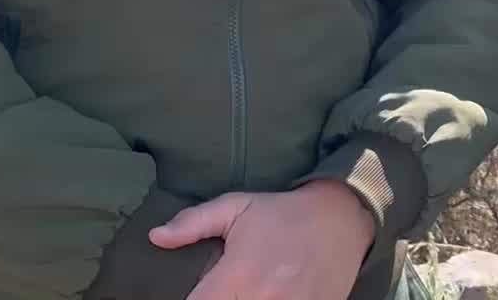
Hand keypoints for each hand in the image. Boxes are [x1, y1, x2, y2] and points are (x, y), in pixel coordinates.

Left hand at [151, 179, 377, 299]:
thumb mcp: (236, 207)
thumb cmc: (282, 213)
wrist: (341, 218)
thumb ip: (193, 223)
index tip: (199, 293)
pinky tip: (270, 296)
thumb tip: (155, 237)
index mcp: (238, 275)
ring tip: (248, 292)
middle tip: (228, 290)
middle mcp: (262, 298)